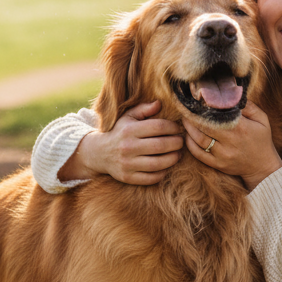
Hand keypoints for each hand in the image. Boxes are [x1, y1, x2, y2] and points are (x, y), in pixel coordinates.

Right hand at [65, 101, 182, 184]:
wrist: (99, 153)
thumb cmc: (120, 131)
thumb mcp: (128, 116)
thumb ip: (144, 109)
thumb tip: (159, 103)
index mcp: (129, 130)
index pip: (158, 127)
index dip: (173, 128)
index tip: (178, 129)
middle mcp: (128, 147)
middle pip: (160, 145)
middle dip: (176, 143)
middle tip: (181, 142)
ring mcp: (127, 164)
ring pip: (158, 164)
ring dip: (173, 159)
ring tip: (178, 154)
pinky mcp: (128, 177)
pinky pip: (151, 178)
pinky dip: (162, 173)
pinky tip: (166, 166)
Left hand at [182, 101, 281, 192]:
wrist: (263, 167)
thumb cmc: (262, 140)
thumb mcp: (262, 119)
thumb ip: (248, 106)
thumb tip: (233, 95)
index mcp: (241, 128)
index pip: (217, 115)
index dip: (204, 107)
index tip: (197, 100)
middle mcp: (230, 142)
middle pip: (204, 126)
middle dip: (192, 116)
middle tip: (186, 107)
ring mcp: (222, 155)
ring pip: (199, 140)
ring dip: (189, 128)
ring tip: (185, 119)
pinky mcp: (217, 164)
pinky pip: (198, 154)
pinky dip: (190, 144)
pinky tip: (188, 136)